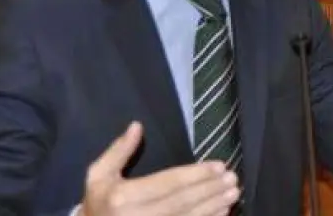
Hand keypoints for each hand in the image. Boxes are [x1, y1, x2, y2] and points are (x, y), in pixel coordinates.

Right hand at [81, 122, 240, 215]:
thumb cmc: (99, 203)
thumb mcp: (99, 175)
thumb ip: (118, 151)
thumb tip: (137, 126)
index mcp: (122, 197)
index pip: (167, 183)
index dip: (195, 174)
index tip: (219, 166)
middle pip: (182, 202)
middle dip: (210, 189)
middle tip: (232, 178)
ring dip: (214, 205)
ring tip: (233, 192)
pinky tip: (223, 212)